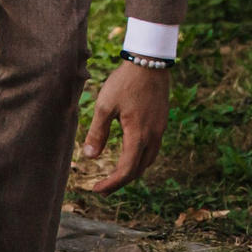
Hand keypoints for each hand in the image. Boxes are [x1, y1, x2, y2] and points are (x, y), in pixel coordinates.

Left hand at [80, 61, 169, 193]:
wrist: (149, 62)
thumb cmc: (125, 82)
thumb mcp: (105, 106)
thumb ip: (98, 132)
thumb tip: (89, 156)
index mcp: (138, 135)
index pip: (127, 170)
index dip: (112, 183)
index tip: (96, 189)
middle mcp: (153, 136)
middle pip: (139, 170)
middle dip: (121, 182)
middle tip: (103, 188)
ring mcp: (160, 129)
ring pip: (148, 160)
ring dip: (133, 171)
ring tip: (116, 175)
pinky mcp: (161, 122)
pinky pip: (153, 149)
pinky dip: (140, 158)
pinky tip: (130, 153)